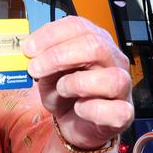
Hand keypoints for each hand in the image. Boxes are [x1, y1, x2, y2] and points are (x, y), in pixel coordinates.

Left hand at [22, 16, 133, 148]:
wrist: (74, 125)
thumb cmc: (64, 95)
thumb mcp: (47, 74)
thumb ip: (42, 61)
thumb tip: (32, 52)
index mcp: (95, 42)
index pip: (78, 27)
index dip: (50, 35)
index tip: (28, 48)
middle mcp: (113, 61)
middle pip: (95, 46)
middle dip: (58, 56)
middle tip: (34, 68)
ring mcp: (123, 88)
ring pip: (112, 78)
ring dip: (76, 83)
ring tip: (61, 89)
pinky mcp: (124, 114)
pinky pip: (116, 111)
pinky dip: (91, 110)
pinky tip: (79, 109)